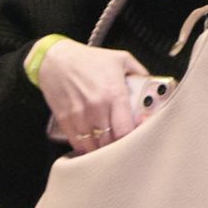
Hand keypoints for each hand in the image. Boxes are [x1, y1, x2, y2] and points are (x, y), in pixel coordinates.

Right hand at [38, 40, 161, 150]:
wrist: (55, 60)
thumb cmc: (88, 59)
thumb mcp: (120, 59)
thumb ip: (139, 72)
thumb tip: (153, 84)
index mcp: (114, 94)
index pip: (126, 130)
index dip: (133, 138)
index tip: (136, 136)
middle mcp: (97, 107)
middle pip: (111, 142)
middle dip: (118, 145)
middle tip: (122, 141)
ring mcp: (79, 116)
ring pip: (94, 146)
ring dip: (102, 148)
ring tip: (107, 143)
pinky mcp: (65, 120)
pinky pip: (77, 143)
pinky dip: (85, 147)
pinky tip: (91, 143)